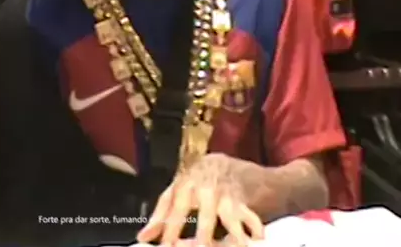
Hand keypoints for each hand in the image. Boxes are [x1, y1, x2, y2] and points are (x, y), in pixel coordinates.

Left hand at [137, 154, 264, 246]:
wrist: (223, 162)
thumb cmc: (196, 179)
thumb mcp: (175, 190)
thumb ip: (160, 214)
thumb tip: (144, 236)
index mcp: (187, 184)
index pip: (177, 208)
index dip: (171, 228)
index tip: (167, 245)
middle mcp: (208, 189)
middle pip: (207, 216)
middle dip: (204, 235)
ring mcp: (227, 196)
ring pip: (231, 217)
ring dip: (234, 235)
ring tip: (238, 245)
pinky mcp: (242, 202)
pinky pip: (251, 217)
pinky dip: (255, 229)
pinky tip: (256, 239)